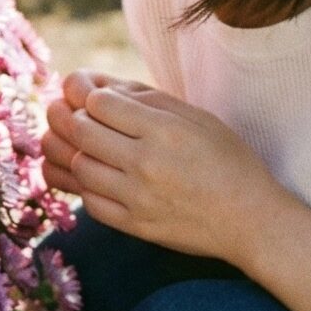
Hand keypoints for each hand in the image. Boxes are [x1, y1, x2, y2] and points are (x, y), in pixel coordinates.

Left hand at [43, 68, 290, 267]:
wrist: (250, 220)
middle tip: (60, 110)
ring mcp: (138, 197)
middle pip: (80, 131)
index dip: (85, 94)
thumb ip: (147, 99)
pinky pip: (88, 201)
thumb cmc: (227, 161)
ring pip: (77, 166)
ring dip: (66, 150)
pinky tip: (87, 173)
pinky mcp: (134, 225)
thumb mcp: (197, 118)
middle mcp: (147, 163)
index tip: (89, 95)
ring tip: (69, 140)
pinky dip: (80, 184)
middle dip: (63, 115)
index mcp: (165, 130)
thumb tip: (97, 85)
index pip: (99, 103)